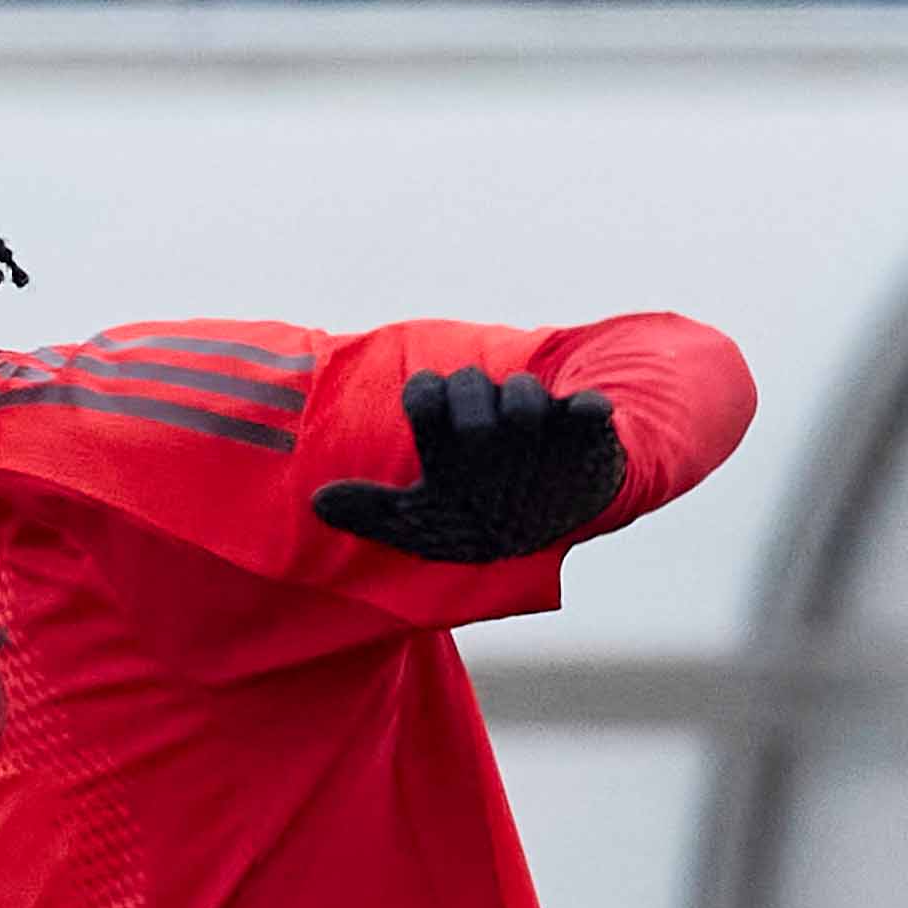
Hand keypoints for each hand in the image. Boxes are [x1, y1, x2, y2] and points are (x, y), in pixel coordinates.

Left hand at [310, 367, 628, 565]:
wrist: (548, 524)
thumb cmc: (476, 518)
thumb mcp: (423, 524)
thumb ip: (373, 513)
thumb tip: (317, 503)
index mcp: (447, 432)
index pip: (425, 393)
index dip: (424, 399)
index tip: (427, 420)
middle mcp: (489, 418)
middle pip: (468, 383)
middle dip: (468, 406)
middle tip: (475, 440)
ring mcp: (537, 422)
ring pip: (523, 392)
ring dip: (521, 408)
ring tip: (523, 437)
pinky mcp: (581, 429)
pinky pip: (589, 409)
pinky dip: (590, 410)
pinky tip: (590, 414)